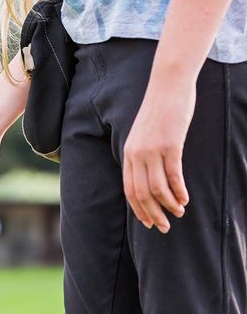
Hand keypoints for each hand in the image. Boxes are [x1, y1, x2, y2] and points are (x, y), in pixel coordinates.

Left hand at [123, 78, 193, 232]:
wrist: (168, 86)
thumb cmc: (159, 111)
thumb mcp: (144, 136)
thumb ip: (144, 156)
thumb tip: (150, 178)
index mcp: (128, 154)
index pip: (129, 190)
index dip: (138, 209)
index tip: (147, 222)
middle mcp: (136, 155)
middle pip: (141, 194)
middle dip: (152, 214)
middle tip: (163, 227)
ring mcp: (152, 150)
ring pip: (157, 188)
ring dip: (168, 205)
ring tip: (179, 213)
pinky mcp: (170, 145)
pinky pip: (173, 175)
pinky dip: (178, 191)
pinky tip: (184, 199)